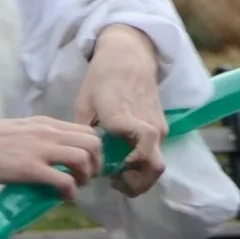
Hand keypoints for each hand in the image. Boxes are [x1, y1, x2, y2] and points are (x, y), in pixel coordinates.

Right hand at [0, 116, 104, 198]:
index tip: (87, 165)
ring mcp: (40, 150)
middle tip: (86, 178)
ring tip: (75, 187)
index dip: (93, 150)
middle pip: (92, 143)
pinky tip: (63, 198)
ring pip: (84, 159)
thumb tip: (42, 154)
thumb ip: (33, 139)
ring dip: (85, 177)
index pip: (85, 130)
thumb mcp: (15, 131)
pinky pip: (65, 181)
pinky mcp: (31, 169)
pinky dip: (70, 192)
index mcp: (43, 123)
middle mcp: (47, 132)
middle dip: (96, 164)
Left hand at [73, 25, 167, 196]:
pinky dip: (143, 162)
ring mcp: (158, 127)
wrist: (129, 56)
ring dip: (140, 173)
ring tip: (118, 171)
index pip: (143, 154)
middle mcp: (148, 126)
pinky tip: (125, 157)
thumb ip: (82, 135)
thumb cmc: (103, 78)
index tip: (110, 175)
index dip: (129, 172)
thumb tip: (78, 162)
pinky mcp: (161, 127)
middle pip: (155, 167)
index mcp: (125, 119)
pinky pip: (156, 152)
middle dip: (138, 183)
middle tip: (116, 181)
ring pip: (157, 162)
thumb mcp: (84, 104)